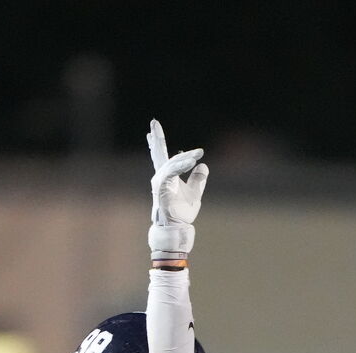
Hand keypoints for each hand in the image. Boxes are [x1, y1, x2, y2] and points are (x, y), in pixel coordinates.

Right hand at [146, 119, 207, 258]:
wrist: (176, 228)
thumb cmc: (182, 213)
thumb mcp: (195, 193)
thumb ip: (197, 179)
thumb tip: (202, 165)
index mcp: (167, 177)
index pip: (163, 157)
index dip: (159, 143)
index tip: (161, 132)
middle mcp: (160, 177)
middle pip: (158, 154)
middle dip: (157, 138)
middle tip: (153, 122)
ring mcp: (160, 183)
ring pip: (171, 163)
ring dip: (184, 158)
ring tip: (197, 154)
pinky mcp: (162, 189)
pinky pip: (171, 173)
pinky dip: (181, 166)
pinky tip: (191, 162)